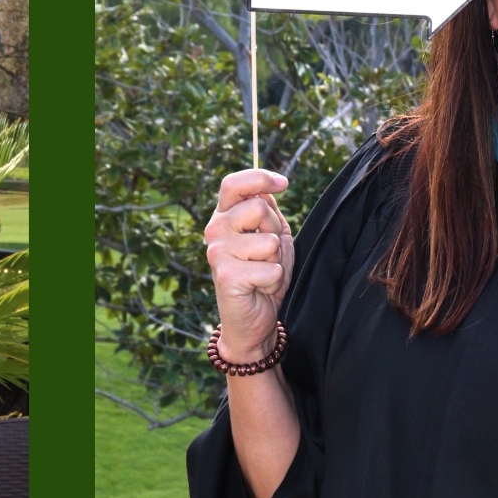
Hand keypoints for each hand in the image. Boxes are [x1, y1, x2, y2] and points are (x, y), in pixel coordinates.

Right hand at [202, 167, 291, 348]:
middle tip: (267, 253)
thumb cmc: (263, 275)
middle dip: (274, 230)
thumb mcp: (270, 236)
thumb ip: (267, 212)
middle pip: (258, 207)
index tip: (283, 184)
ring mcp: (217, 254)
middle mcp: (214, 232)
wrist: (252, 319)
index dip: (260, 178)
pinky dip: (274, 281)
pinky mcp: (227, 277)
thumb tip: (267, 188)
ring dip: (276, 259)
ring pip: (268, 241)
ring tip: (263, 272)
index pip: (233, 184)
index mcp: (223, 218)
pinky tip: (260, 288)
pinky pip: (271, 268)